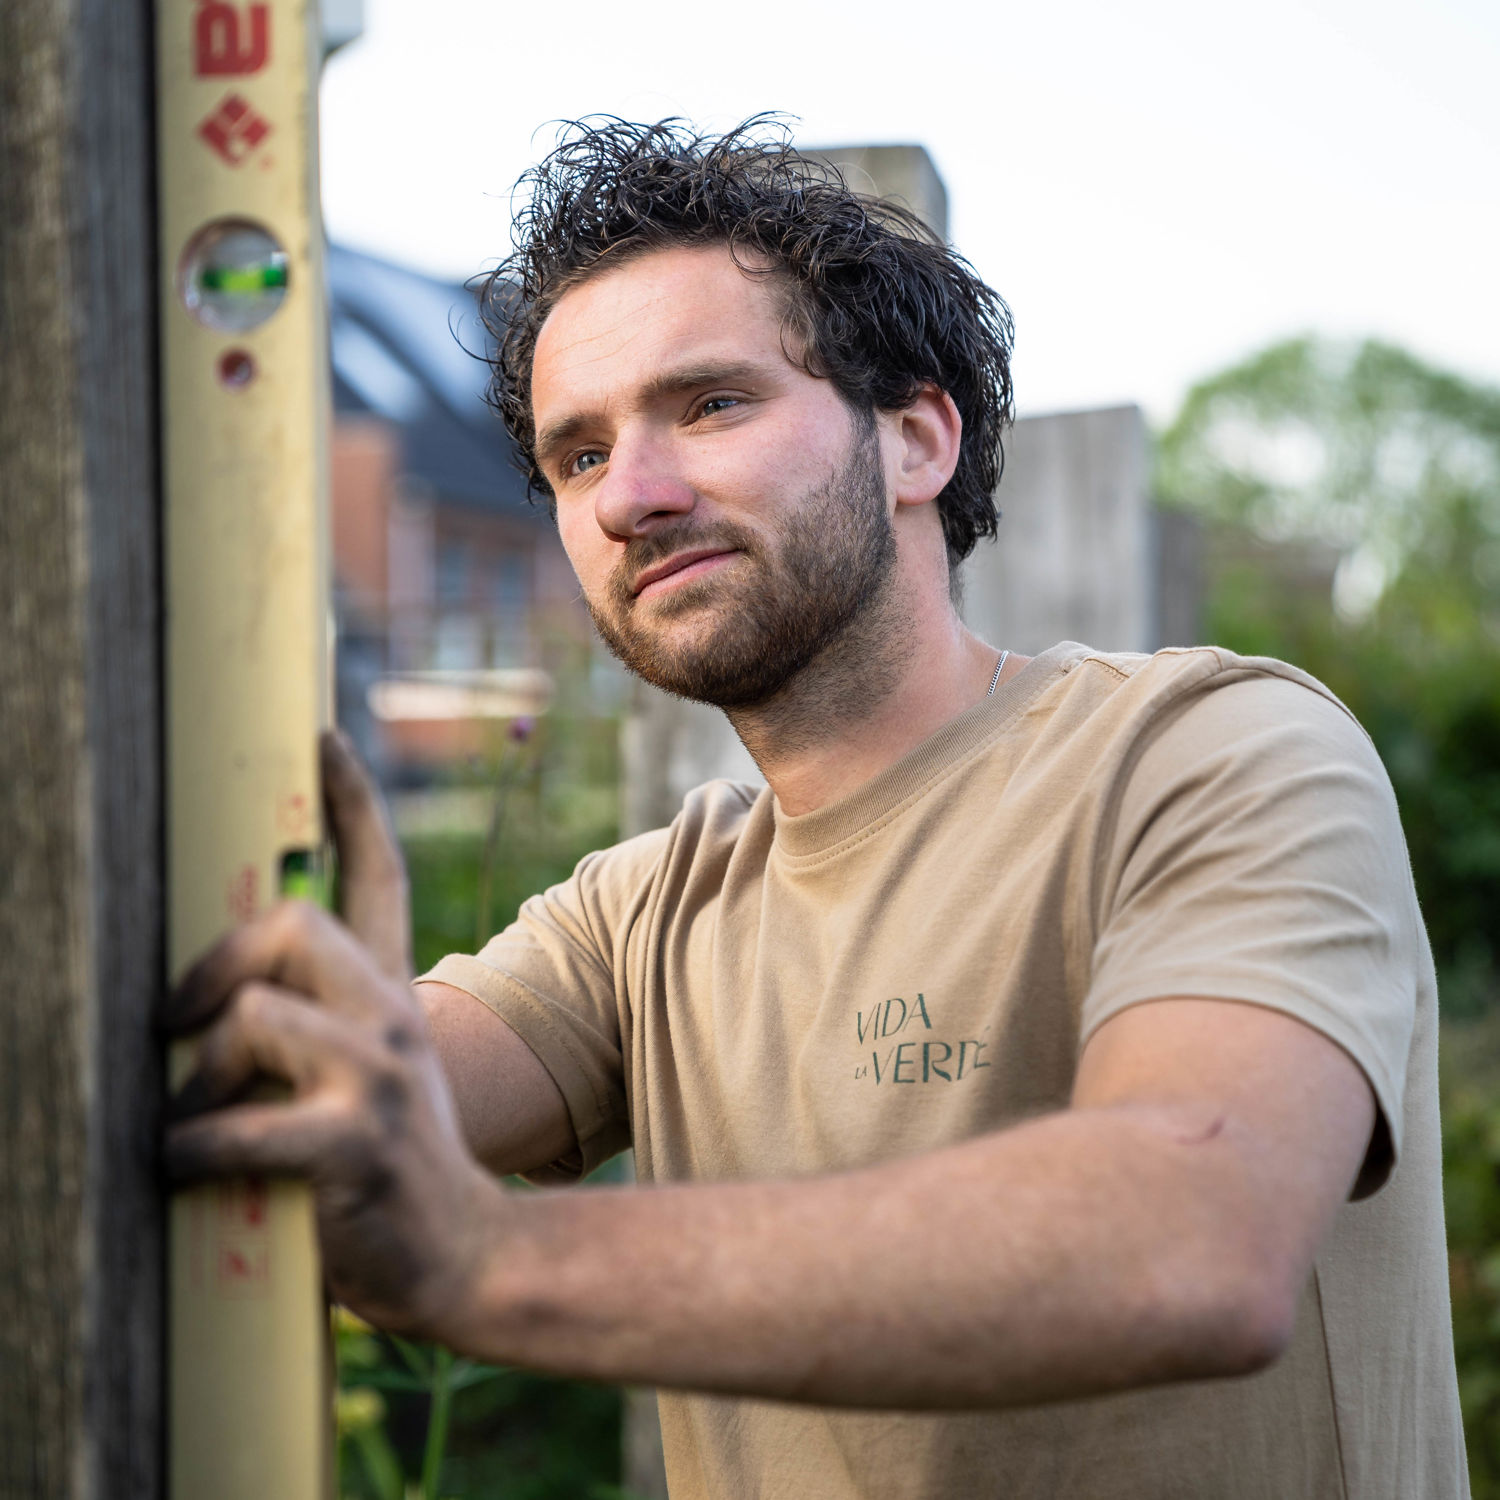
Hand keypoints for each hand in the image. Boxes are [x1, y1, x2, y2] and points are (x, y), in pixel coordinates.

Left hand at [160, 734, 499, 1339]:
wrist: (462, 1256)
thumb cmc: (385, 1170)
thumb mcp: (365, 1080)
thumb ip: (309, 1030)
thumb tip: (204, 1009)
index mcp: (392, 995)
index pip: (379, 874)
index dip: (351, 802)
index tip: (323, 736)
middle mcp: (392, 1017)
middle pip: (297, 921)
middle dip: (212, 966)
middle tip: (176, 1023)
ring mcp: (381, 1074)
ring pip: (253, 1017)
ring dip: (195, 1084)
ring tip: (190, 1129)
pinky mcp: (354, 1141)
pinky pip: (234, 1122)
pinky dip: (188, 1149)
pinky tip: (186, 1171)